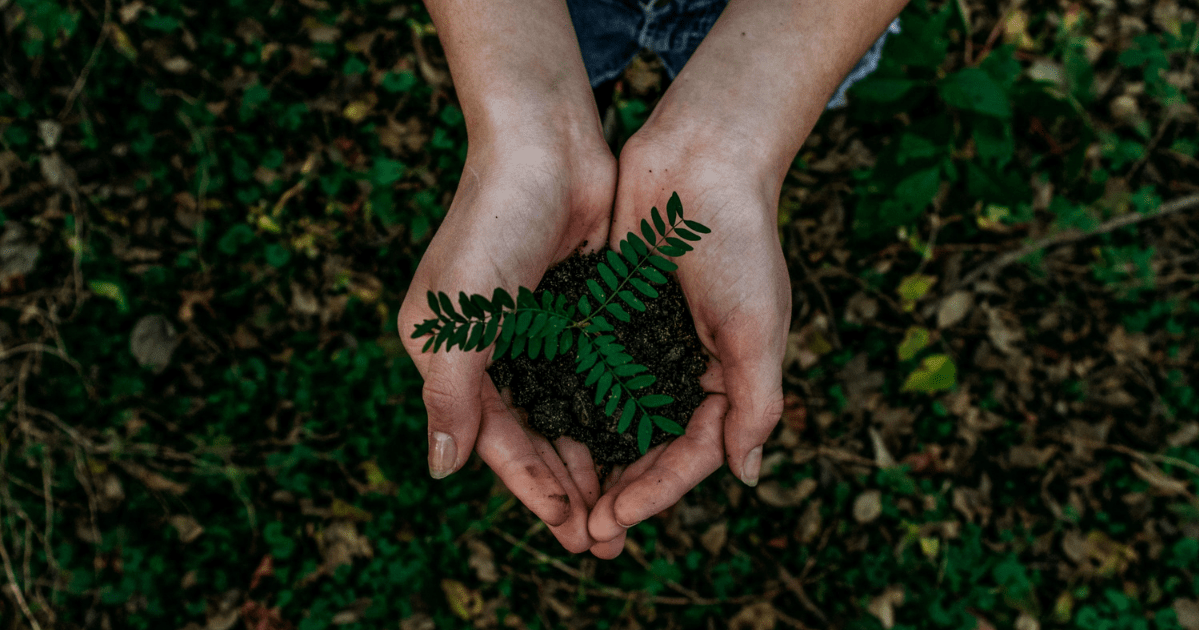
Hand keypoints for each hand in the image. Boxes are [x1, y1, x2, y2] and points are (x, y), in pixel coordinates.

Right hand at [398, 133, 615, 552]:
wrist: (545, 144)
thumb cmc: (492, 224)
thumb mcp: (459, 316)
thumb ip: (450, 394)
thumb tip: (441, 470)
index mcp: (449, 354)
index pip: (492, 437)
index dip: (530, 485)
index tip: (570, 525)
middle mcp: (490, 349)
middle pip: (532, 435)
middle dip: (566, 487)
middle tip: (604, 538)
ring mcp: (536, 331)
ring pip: (567, 413)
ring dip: (593, 459)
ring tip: (625, 506)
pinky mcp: (577, 311)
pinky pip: (595, 376)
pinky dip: (613, 412)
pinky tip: (641, 444)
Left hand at [586, 127, 789, 557]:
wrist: (700, 160)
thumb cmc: (738, 241)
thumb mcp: (757, 327)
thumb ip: (755, 402)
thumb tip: (746, 475)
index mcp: (727, 378)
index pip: (691, 454)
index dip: (655, 492)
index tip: (614, 520)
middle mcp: (685, 368)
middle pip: (650, 448)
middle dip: (620, 492)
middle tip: (582, 533)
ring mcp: (646, 344)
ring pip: (614, 419)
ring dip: (591, 460)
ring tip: (560, 500)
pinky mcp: (610, 316)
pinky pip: (588, 373)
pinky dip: (571, 405)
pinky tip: (541, 433)